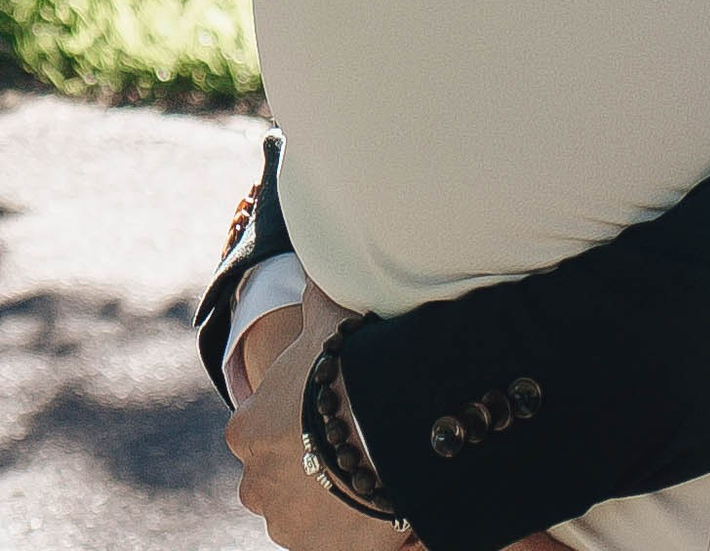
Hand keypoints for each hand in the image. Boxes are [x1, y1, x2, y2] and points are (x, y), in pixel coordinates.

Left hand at [225, 293, 369, 550]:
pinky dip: (359, 526)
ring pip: (309, 510)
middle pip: (283, 475)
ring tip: (378, 471)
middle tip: (359, 441)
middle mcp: (254, 483)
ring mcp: (285, 523)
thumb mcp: (329, 319)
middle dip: (313, 464)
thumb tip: (314, 262)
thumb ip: (315, 298)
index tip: (336, 409)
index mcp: (246, 430)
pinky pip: (338, 540)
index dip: (303, 418)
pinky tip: (387, 498)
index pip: (264, 430)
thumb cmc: (353, 365)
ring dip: (334, 497)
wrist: (384, 425)